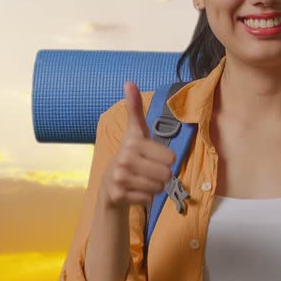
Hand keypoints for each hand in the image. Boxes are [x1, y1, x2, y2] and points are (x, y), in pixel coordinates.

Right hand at [100, 81, 176, 209]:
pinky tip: (136, 190)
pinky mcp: (118, 195)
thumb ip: (135, 108)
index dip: (167, 160)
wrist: (110, 182)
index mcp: (133, 143)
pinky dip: (146, 197)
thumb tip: (129, 82)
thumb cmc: (131, 154)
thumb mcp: (136, 131)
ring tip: (144, 180)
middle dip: (162, 176)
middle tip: (150, 172)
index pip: (170, 158)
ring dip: (155, 187)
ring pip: (158, 188)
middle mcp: (124, 159)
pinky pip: (148, 199)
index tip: (154, 157)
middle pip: (166, 174)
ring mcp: (120, 178)